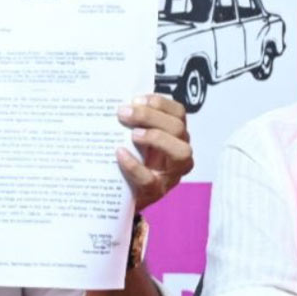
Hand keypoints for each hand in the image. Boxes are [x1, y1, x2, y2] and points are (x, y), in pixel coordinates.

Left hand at [116, 94, 192, 210]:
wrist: (119, 195)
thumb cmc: (128, 161)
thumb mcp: (131, 138)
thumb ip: (130, 122)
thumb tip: (116, 102)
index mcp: (173, 135)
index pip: (178, 113)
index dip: (160, 103)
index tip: (136, 99)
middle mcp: (178, 152)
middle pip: (178, 128)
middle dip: (151, 117)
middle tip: (124, 113)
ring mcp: (171, 173)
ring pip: (180, 152)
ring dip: (157, 138)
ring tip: (133, 135)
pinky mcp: (157, 191)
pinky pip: (151, 179)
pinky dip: (135, 166)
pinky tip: (120, 154)